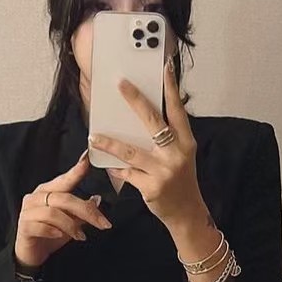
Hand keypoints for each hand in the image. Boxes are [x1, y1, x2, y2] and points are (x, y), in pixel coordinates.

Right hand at [14, 150, 112, 268]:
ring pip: (53, 213)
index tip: (88, 161)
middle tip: (103, 223)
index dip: (76, 171)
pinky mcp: (24, 227)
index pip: (64, 179)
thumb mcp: (71, 222)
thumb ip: (81, 210)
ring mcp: (28, 212)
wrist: (31, 255)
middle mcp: (36, 198)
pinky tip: (61, 236)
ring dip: (71, 225)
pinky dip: (53, 231)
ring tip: (81, 236)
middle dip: (86, 211)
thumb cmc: (50, 235)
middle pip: (64, 198)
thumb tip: (97, 199)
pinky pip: (41, 226)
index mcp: (47, 191)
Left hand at [87, 59, 206, 229]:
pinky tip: (107, 165)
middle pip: (152, 122)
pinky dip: (116, 169)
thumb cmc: (180, 180)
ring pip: (131, 151)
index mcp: (186, 142)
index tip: (164, 68)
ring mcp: (163, 172)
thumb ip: (167, 138)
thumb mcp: (180, 156)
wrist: (186, 213)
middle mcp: (176, 154)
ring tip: (94, 136)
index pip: (177, 110)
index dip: (171, 88)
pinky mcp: (151, 188)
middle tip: (121, 84)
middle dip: (135, 100)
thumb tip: (140, 117)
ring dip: (110, 143)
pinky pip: (127, 173)